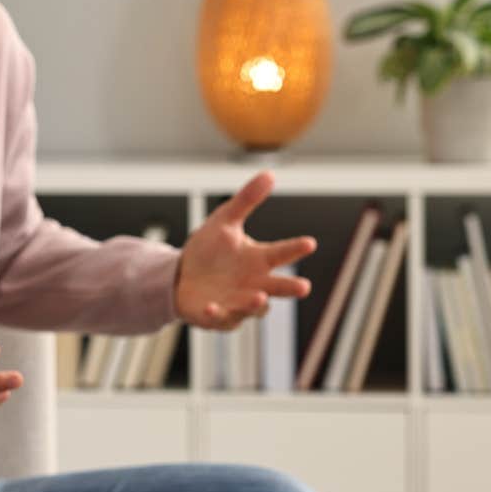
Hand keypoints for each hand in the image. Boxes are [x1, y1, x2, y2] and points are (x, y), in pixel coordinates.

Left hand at [175, 170, 318, 329]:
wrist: (181, 276)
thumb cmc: (209, 249)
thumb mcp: (224, 220)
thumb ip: (246, 200)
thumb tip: (269, 173)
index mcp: (259, 259)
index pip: (281, 252)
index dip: (295, 248)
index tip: (309, 242)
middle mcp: (255, 283)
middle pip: (278, 287)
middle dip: (291, 287)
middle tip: (304, 287)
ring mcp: (239, 302)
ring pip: (255, 307)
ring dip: (255, 303)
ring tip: (258, 296)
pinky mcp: (220, 316)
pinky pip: (221, 317)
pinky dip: (218, 313)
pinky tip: (210, 306)